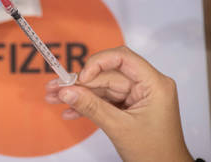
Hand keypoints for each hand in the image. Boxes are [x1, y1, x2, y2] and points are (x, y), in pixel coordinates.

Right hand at [45, 46, 192, 161]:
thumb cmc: (156, 153)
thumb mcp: (119, 128)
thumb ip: (92, 107)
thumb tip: (68, 91)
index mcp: (154, 84)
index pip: (123, 59)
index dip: (98, 62)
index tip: (80, 77)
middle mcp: (146, 85)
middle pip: (107, 74)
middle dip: (79, 82)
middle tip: (55, 87)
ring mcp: (137, 95)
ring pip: (102, 87)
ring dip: (78, 94)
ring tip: (54, 98)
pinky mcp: (128, 105)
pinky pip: (104, 100)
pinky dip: (87, 105)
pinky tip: (70, 111)